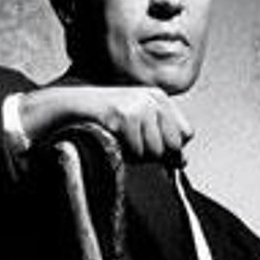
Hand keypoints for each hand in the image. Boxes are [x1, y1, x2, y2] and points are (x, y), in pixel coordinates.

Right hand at [17, 84, 193, 161]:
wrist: (72, 108)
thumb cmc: (106, 121)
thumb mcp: (139, 127)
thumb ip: (162, 142)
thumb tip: (183, 161)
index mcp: (160, 98)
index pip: (187, 134)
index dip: (171, 146)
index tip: (151, 144)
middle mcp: (153, 99)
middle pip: (174, 145)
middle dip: (155, 153)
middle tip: (132, 142)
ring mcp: (140, 105)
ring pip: (156, 151)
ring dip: (137, 154)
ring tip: (121, 139)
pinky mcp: (125, 115)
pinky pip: (137, 151)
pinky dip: (125, 153)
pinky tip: (113, 138)